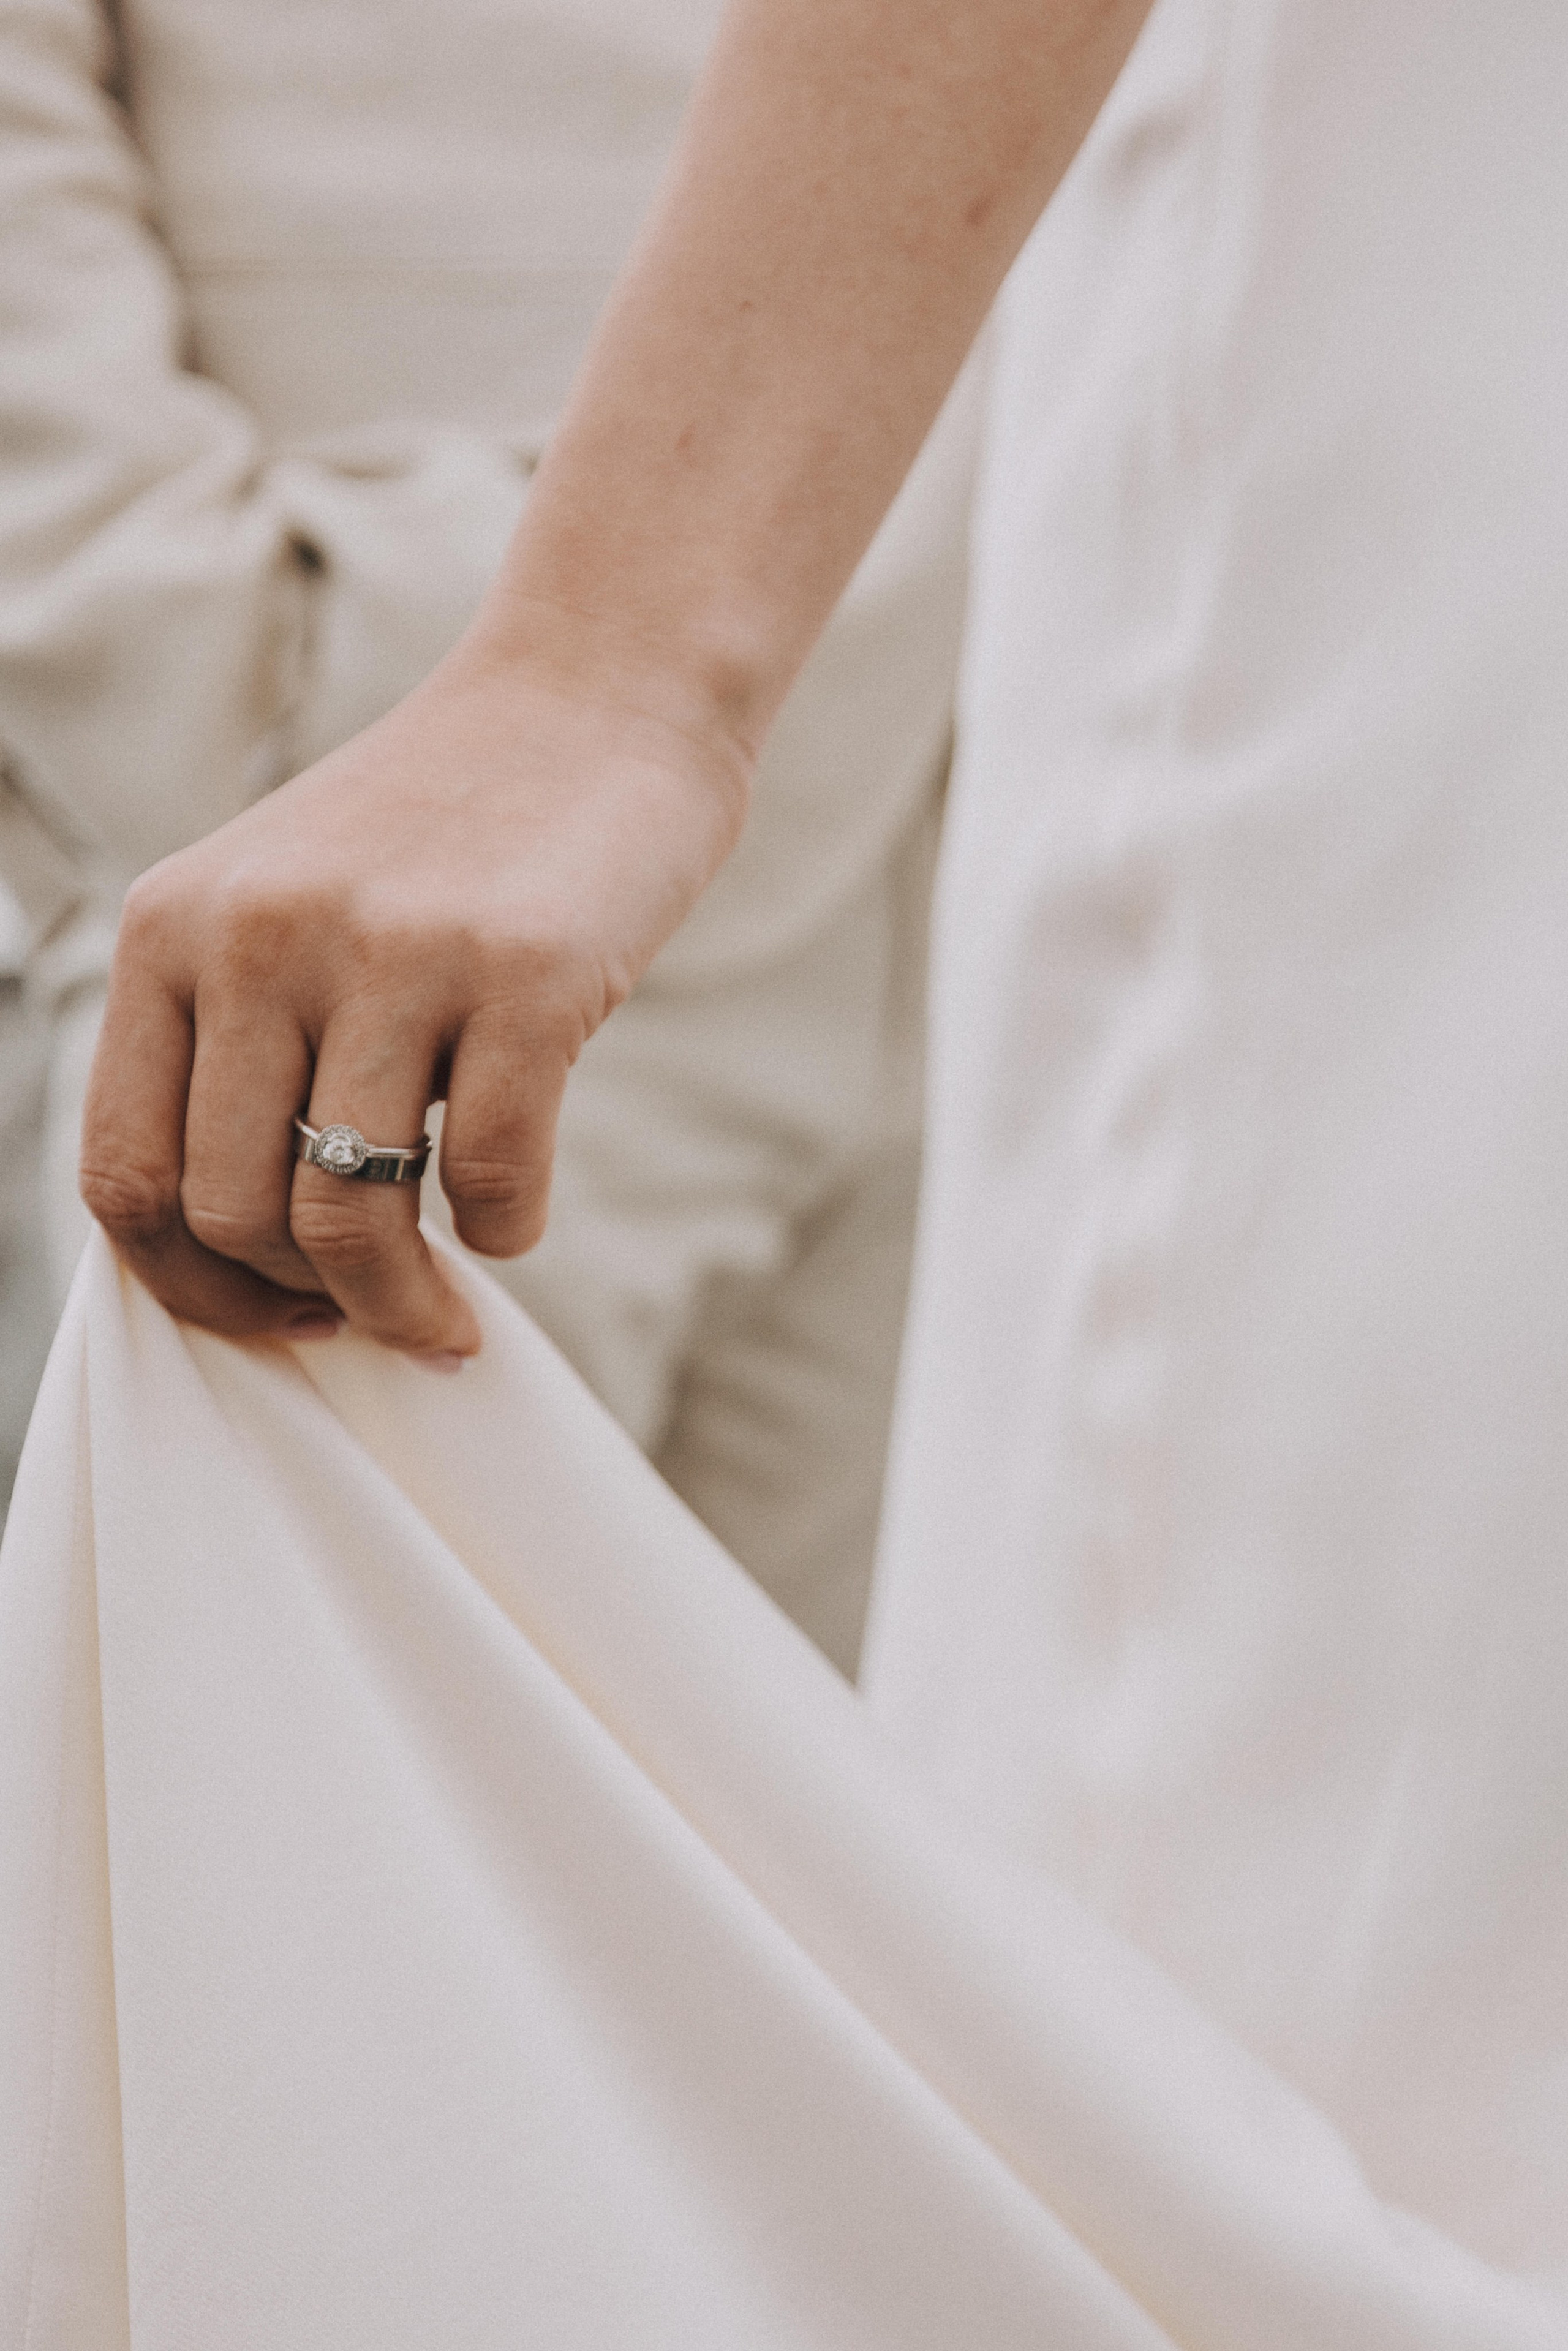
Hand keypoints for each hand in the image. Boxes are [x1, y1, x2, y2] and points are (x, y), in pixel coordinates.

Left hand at [80, 629, 750, 1356]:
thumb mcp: (286, 911)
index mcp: (173, 925)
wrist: (596, 695)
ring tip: (445, 1316)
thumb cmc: (445, 837)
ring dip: (402, 1304)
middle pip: (234, 1213)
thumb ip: (239, 1047)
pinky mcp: (522, 970)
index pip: (123, 1170)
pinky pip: (489, 1176)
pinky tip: (513, 1213)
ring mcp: (391, 947)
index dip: (194, 1284)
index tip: (276, 1313)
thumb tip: (252, 1263)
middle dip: (311, 1306)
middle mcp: (259, 932)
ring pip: (348, 1217)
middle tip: (380, 1315)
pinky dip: (503, 1232)